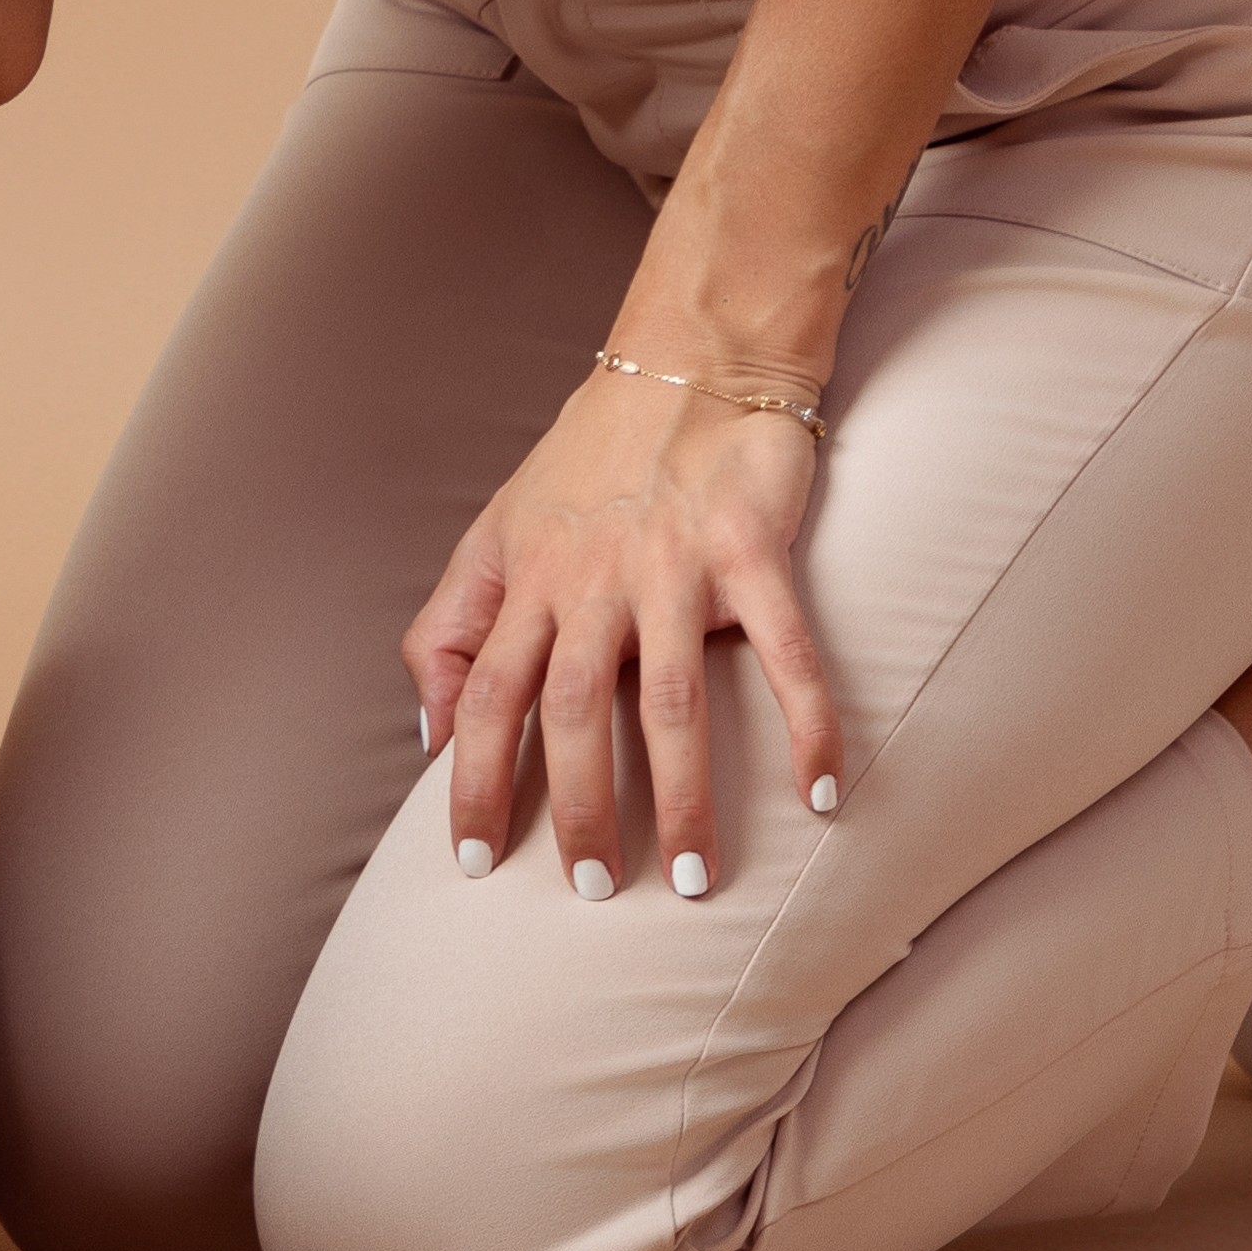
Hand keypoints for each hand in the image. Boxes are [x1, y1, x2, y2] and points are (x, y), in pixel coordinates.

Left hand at [405, 349, 844, 897]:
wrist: (687, 359)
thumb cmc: (588, 458)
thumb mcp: (494, 531)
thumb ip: (450, 627)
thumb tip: (428, 734)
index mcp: (526, 580)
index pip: (483, 696)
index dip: (473, 781)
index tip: (474, 862)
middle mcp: (591, 578)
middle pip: (572, 711)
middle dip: (578, 809)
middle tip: (593, 891)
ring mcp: (672, 565)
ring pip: (671, 701)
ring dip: (684, 796)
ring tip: (693, 878)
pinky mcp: (750, 549)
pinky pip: (786, 652)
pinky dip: (808, 725)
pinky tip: (823, 795)